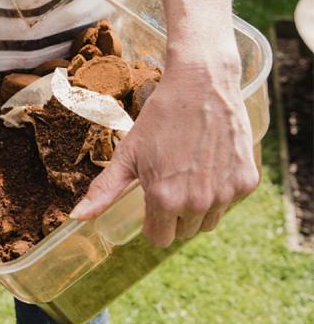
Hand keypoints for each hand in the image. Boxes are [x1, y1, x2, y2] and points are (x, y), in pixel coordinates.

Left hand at [70, 57, 259, 246]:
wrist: (201, 85)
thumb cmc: (160, 118)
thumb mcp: (127, 154)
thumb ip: (104, 191)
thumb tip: (77, 218)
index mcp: (165, 199)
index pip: (158, 238)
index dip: (152, 222)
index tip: (151, 200)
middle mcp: (198, 203)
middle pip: (183, 232)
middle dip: (174, 214)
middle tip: (170, 180)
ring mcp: (226, 194)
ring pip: (208, 222)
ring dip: (199, 207)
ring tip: (189, 173)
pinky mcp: (247, 182)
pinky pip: (230, 202)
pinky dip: (221, 190)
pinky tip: (210, 164)